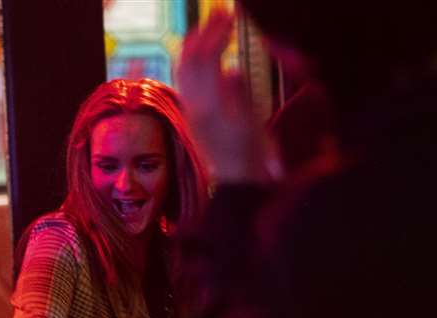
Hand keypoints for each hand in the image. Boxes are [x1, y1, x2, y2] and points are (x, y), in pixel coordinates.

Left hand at [176, 8, 272, 183]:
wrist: (236, 181)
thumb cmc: (252, 154)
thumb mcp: (254, 121)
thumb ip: (240, 94)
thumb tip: (231, 71)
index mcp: (212, 106)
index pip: (207, 59)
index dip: (218, 34)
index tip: (231, 17)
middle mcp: (195, 106)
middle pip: (190, 59)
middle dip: (203, 32)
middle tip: (218, 14)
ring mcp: (190, 111)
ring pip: (183, 69)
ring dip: (194, 44)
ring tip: (208, 26)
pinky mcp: (191, 115)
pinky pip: (185, 80)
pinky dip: (191, 61)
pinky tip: (204, 53)